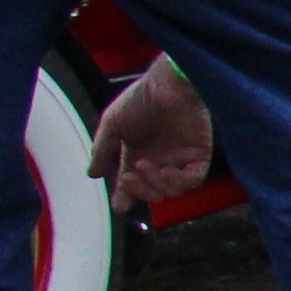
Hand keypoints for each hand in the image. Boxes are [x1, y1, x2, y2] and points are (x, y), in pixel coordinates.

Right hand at [88, 58, 214, 211]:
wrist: (166, 85)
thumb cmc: (139, 100)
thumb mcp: (112, 125)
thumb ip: (103, 150)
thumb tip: (91, 174)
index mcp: (138, 156)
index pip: (133, 185)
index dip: (126, 197)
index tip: (119, 206)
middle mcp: (160, 161)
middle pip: (153, 193)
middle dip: (138, 190)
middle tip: (127, 177)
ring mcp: (180, 159)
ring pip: (171, 190)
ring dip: (155, 183)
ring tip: (143, 164)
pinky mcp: (200, 155)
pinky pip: (192, 180)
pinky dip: (178, 181)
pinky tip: (165, 169)